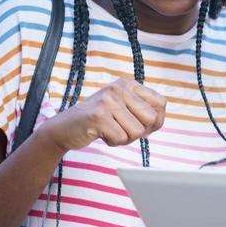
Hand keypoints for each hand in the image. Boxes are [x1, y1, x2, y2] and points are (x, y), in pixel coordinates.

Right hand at [45, 77, 164, 152]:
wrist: (64, 127)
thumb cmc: (98, 120)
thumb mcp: (122, 107)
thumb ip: (142, 109)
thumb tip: (160, 119)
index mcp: (128, 84)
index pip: (161, 102)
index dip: (156, 120)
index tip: (142, 125)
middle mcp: (119, 88)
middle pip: (151, 118)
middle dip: (140, 131)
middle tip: (123, 129)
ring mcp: (108, 101)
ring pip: (137, 132)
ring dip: (125, 138)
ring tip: (110, 130)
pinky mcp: (98, 116)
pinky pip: (121, 139)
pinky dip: (113, 142)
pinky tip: (101, 134)